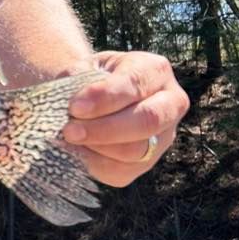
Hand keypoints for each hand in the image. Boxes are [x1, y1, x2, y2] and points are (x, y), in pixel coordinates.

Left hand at [61, 51, 188, 187]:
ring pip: (135, 150)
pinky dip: (94, 163)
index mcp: (155, 70)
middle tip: (69, 130)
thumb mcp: (84, 68)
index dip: (104, 97)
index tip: (74, 106)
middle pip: (147, 121)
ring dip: (97, 147)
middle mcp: (170, 104)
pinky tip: (76, 150)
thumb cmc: (89, 78)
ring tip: (69, 138)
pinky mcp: (145, 164)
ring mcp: (162, 137)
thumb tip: (72, 107)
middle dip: (104, 128)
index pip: (135, 84)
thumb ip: (79, 81)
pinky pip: (120, 171)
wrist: (91, 98)